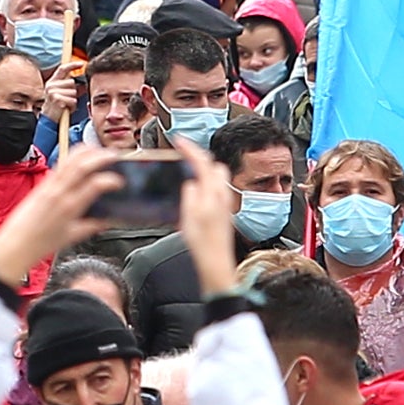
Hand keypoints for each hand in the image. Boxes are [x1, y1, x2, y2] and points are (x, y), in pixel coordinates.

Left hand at [0, 145, 127, 282]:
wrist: (16, 244)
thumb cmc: (40, 244)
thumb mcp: (72, 237)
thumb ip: (92, 226)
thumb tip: (107, 220)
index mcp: (69, 207)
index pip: (94, 185)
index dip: (110, 180)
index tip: (120, 181)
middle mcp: (58, 193)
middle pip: (82, 165)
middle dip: (101, 156)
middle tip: (113, 155)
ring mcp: (48, 186)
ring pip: (69, 160)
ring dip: (87, 151)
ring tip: (99, 150)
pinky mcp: (41, 184)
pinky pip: (60, 165)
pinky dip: (73, 157)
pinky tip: (80, 156)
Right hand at [174, 144, 243, 295]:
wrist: (215, 263)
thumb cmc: (203, 243)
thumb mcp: (189, 215)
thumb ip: (190, 193)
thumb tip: (190, 182)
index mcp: (213, 193)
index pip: (203, 161)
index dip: (190, 148)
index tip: (179, 141)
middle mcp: (222, 196)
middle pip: (215, 167)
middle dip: (200, 159)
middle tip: (184, 157)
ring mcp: (224, 205)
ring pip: (216, 179)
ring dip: (204, 173)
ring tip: (187, 174)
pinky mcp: (222, 214)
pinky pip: (214, 191)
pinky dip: (205, 186)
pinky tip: (194, 196)